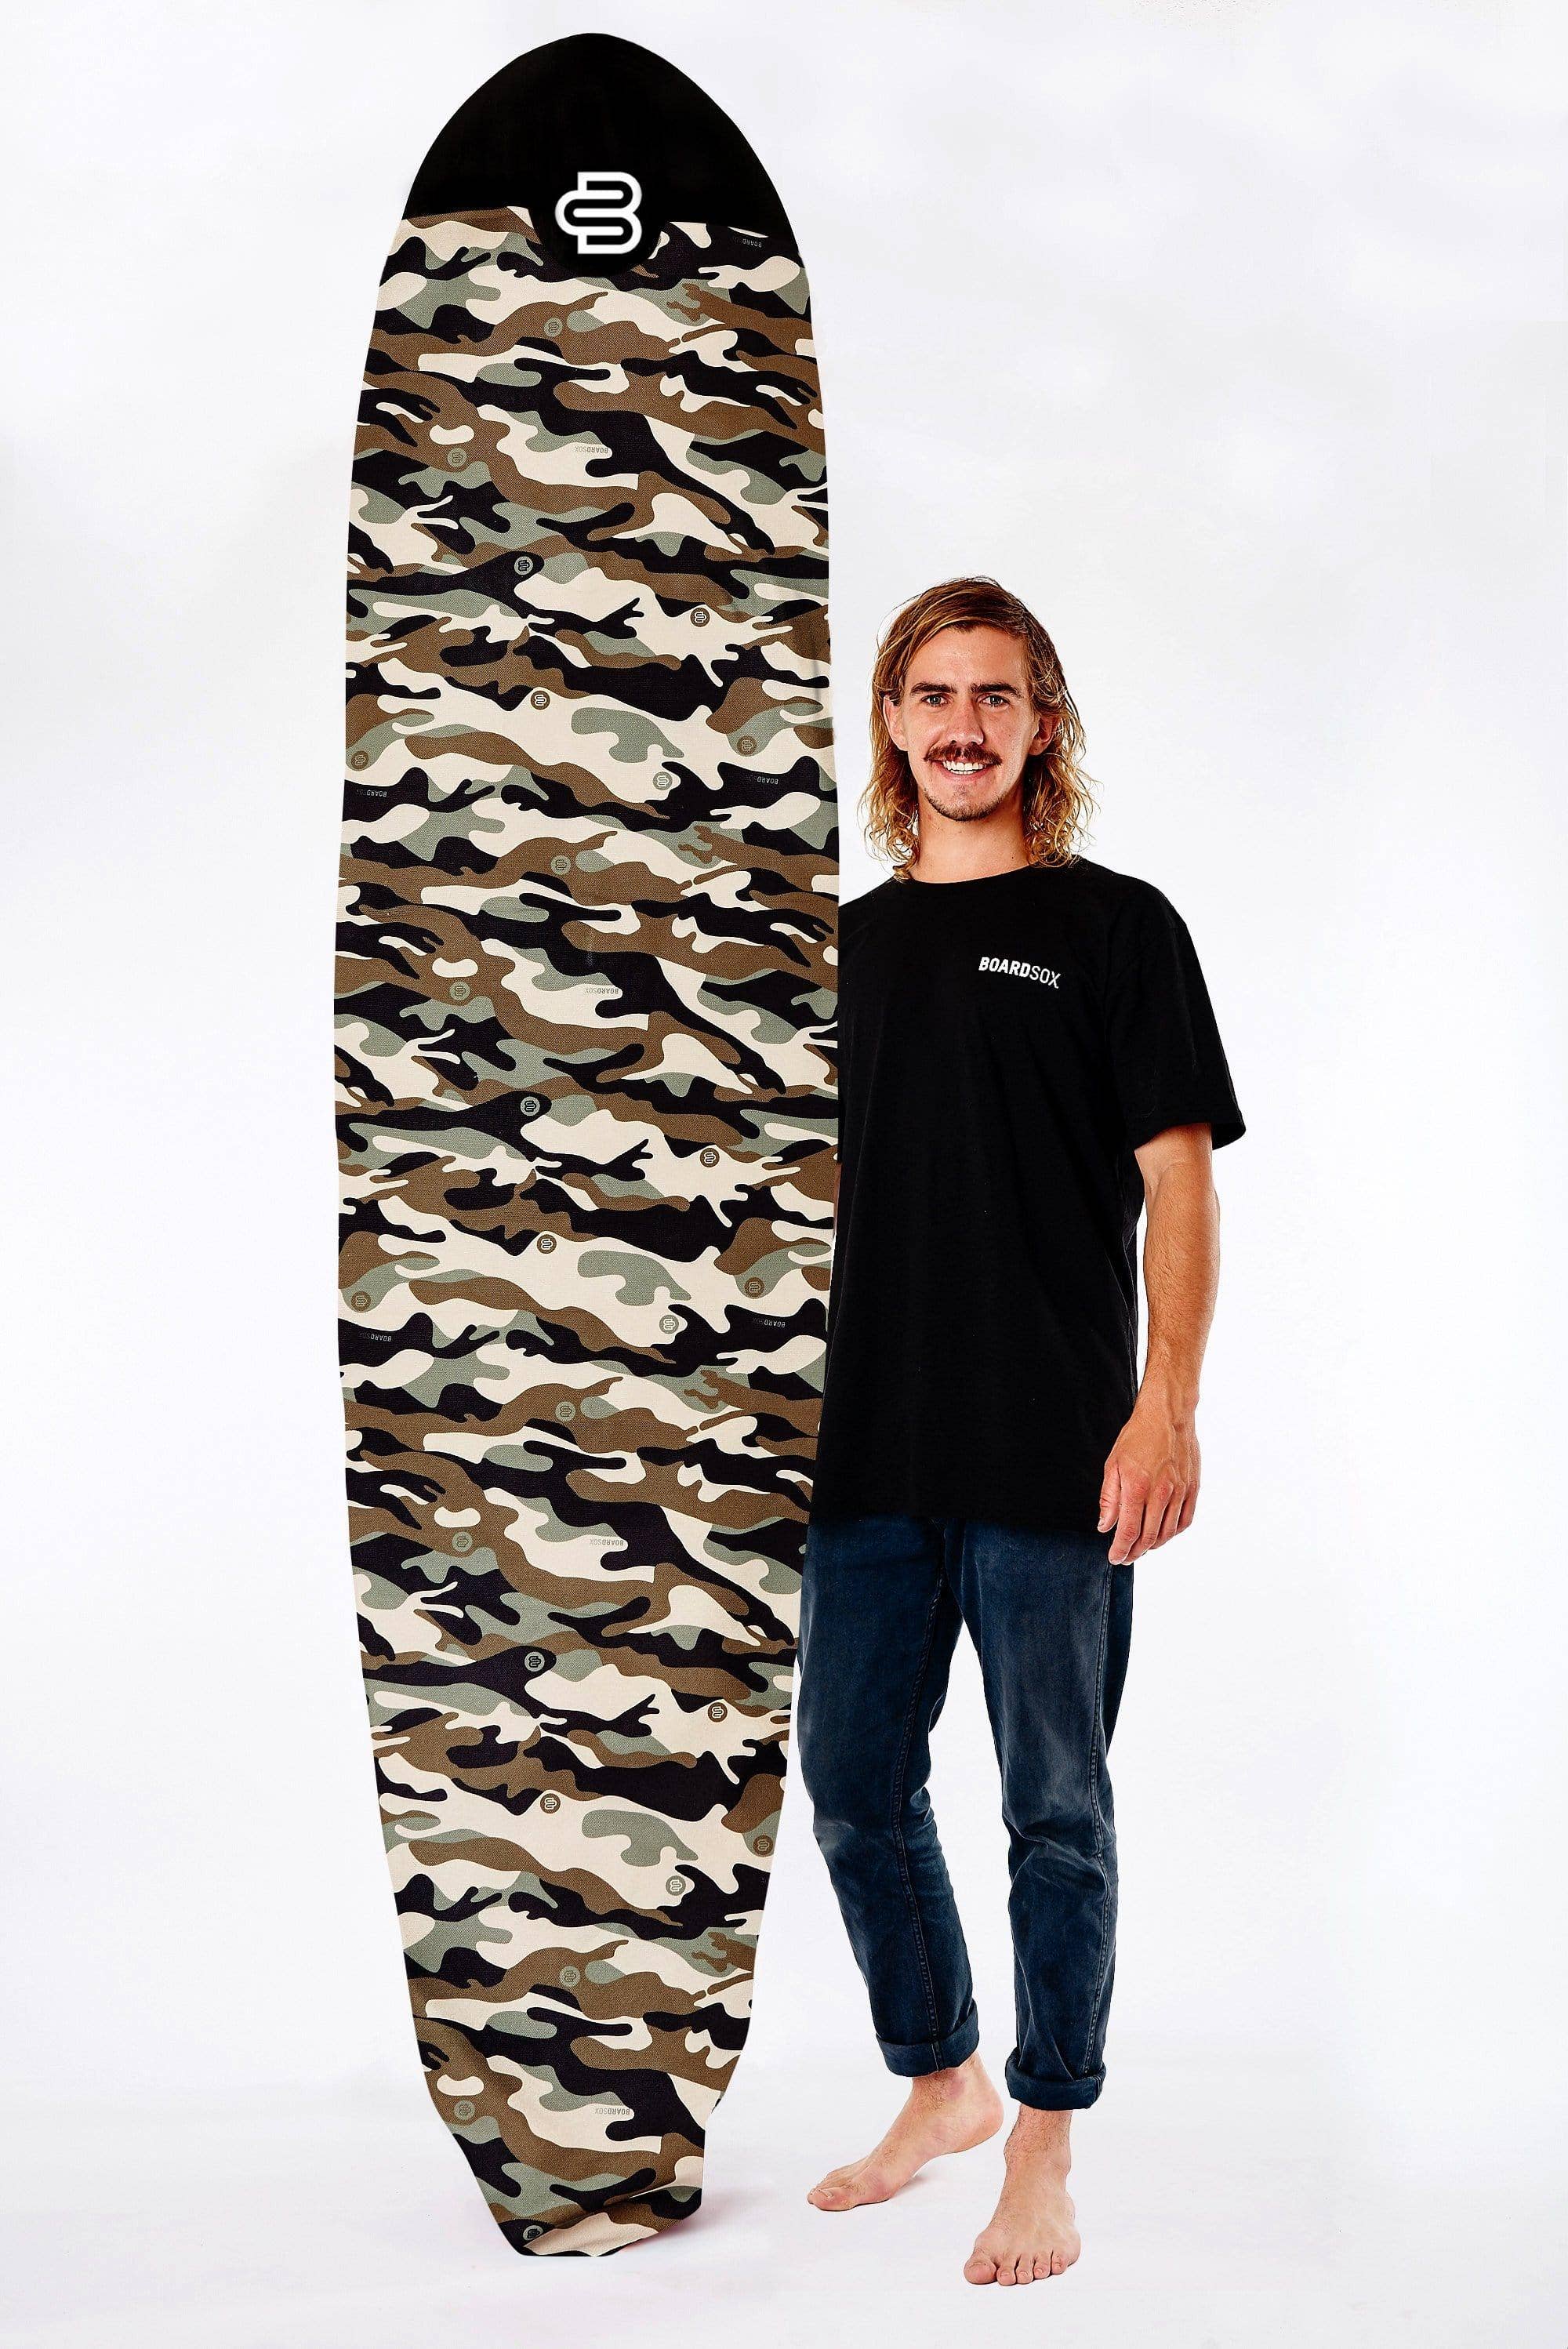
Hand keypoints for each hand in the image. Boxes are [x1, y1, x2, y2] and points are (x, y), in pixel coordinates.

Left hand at [1097, 1397, 1199, 1563]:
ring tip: (1142, 1547)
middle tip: (1126, 1556)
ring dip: (1154, 1545)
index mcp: (1137, 1488)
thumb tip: (1105, 1526)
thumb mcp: (1113, 1465)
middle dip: (1135, 1552)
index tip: (1115, 1557)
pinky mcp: (1193, 1488)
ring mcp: (1180, 1492)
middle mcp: (1161, 1493)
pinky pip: (1185, 1520)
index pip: (1129, 1531)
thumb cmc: (1138, 1437)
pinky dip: (1173, 1532)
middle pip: (1149, 1537)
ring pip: (1168, 1532)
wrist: (1167, 1415)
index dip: (1121, 1549)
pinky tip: (1163, 1532)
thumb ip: (1109, 1499)